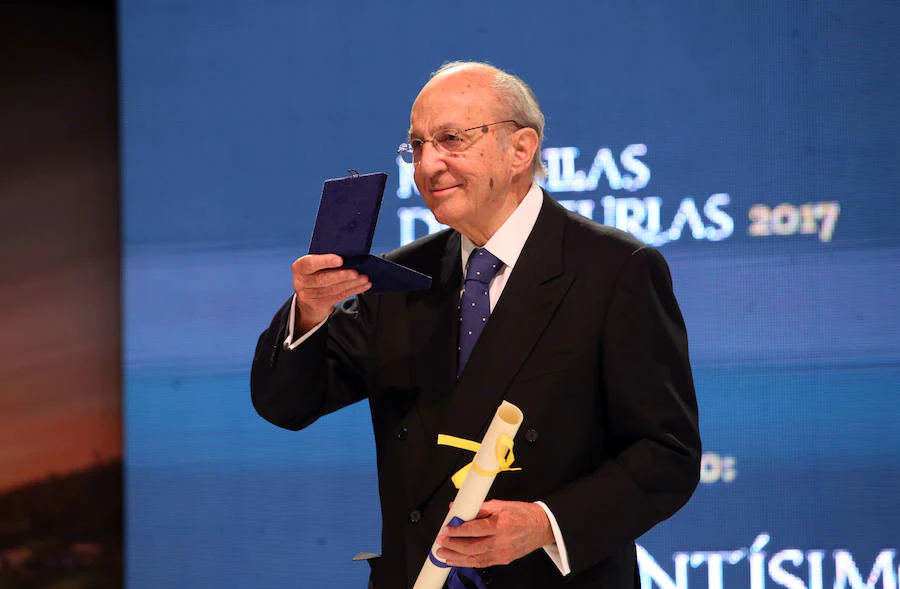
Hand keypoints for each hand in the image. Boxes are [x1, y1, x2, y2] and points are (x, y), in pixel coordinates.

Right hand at [291, 254, 370, 332]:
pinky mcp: (320, 305)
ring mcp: (309, 296)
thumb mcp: (314, 265)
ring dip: (351, 284)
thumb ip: (325, 260)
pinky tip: (364, 285)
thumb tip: (349, 254)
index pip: (310, 263)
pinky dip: (353, 290)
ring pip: (333, 289)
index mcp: (299, 267)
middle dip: (342, 276)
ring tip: (364, 278)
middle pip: (323, 279)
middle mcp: (301, 282)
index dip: (325, 261)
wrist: (307, 298)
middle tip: (356, 272)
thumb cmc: (315, 273)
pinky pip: (339, 296)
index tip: (340, 259)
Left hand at [435, 500, 554, 567]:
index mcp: (500, 524)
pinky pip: (483, 563)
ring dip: (457, 558)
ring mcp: (503, 553)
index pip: (474, 530)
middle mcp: (501, 541)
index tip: (446, 529)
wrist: (542, 527)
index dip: (457, 531)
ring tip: (444, 554)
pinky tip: (458, 561)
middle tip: (440, 543)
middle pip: (472, 547)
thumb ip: (478, 508)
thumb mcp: (501, 505)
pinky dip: (468, 563)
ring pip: (475, 559)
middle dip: (453, 546)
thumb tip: (459, 508)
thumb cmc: (523, 514)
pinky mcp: (504, 560)